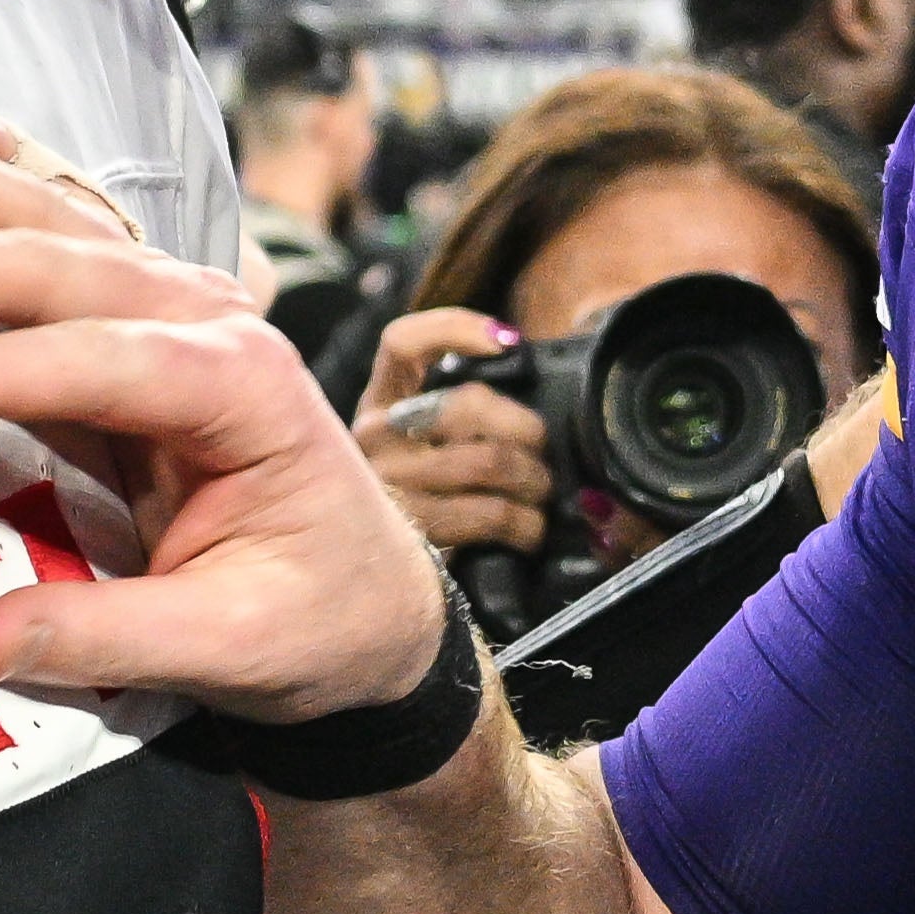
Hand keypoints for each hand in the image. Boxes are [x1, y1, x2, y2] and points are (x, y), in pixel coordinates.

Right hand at [0, 99, 449, 724]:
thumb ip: (111, 638)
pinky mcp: (147, 322)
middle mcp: (213, 323)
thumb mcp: (234, 648)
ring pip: (55, 226)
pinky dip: (7, 175)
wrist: (373, 602)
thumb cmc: (317, 620)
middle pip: (63, 265)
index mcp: (243, 392)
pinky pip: (68, 234)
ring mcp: (182, 308)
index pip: (99, 363)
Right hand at [354, 306, 550, 558]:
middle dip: (525, 428)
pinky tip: (529, 532)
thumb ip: (458, 414)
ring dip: (534, 481)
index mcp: (377, 406)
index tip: (508, 344)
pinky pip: (491, 514)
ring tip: (540, 495)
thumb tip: (524, 382)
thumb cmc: (422, 503)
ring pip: (489, 461)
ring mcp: (388, 487)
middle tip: (541, 453)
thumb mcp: (422, 447)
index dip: (456, 329)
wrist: (375, 584)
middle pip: (466, 404)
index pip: (402, 344)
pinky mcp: (412, 534)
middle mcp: (373, 439)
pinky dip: (527, 525)